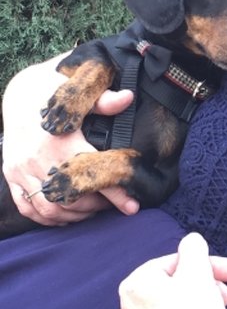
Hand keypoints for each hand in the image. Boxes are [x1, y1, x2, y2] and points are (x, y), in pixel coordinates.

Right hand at [2, 54, 139, 225]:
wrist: (20, 92)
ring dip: (73, 215)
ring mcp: (22, 170)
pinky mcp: (12, 175)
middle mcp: (38, 158)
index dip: (115, 193)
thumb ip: (104, 101)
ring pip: (49, 208)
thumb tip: (128, 97)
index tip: (132, 205)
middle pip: (71, 198)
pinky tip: (66, 213)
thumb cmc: (55, 91)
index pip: (93, 173)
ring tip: (92, 209)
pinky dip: (48, 217)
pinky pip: (27, 207)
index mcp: (60, 140)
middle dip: (95, 206)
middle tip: (112, 202)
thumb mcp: (79, 93)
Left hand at [119, 233, 226, 308]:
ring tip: (221, 308)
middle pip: (177, 282)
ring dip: (204, 299)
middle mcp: (132, 306)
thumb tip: (192, 241)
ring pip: (178, 302)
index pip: (175, 261)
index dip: (206, 263)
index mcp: (137, 284)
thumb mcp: (197, 272)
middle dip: (206, 282)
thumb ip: (194, 248)